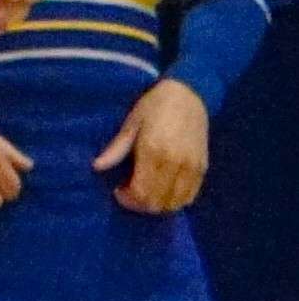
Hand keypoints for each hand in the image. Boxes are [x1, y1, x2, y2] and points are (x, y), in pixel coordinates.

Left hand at [103, 80, 209, 215]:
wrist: (189, 95)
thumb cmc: (154, 107)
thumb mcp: (131, 123)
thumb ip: (117, 148)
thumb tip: (97, 166)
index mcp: (154, 151)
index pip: (141, 192)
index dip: (128, 199)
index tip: (118, 191)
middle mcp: (176, 163)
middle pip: (158, 202)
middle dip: (140, 204)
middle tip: (129, 192)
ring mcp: (192, 167)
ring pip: (175, 203)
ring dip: (158, 204)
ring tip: (145, 191)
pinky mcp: (203, 167)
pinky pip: (190, 196)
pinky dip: (175, 200)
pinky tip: (163, 189)